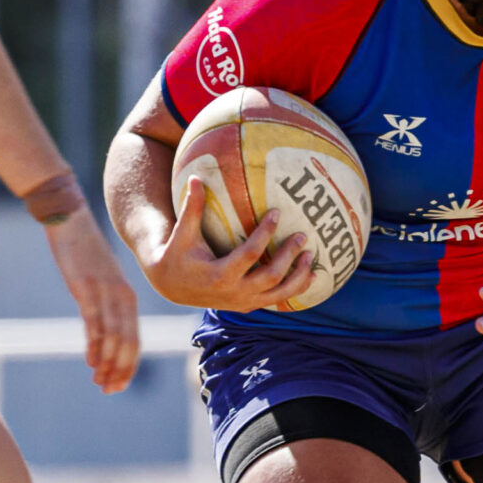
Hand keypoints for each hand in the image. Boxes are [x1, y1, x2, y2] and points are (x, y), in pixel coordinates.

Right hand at [45, 208, 140, 392]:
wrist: (71, 220)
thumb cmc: (84, 254)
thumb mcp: (100, 282)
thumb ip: (105, 306)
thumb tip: (103, 332)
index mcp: (127, 298)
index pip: (135, 340)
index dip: (129, 366)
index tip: (120, 385)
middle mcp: (122, 296)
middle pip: (129, 342)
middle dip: (121, 370)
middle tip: (110, 391)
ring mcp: (105, 292)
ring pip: (114, 336)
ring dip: (108, 362)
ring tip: (100, 382)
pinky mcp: (86, 287)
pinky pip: (94, 320)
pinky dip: (95, 343)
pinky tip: (91, 360)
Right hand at [137, 178, 313, 311]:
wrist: (172, 286)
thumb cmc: (178, 253)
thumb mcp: (183, 232)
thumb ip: (192, 207)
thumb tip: (196, 177)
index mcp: (218, 275)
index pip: (249, 254)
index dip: (265, 234)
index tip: (277, 212)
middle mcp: (233, 293)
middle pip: (271, 276)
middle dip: (289, 256)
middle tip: (302, 235)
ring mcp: (242, 303)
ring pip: (279, 294)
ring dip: (298, 277)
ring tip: (310, 256)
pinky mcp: (247, 306)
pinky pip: (276, 300)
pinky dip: (294, 289)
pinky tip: (310, 275)